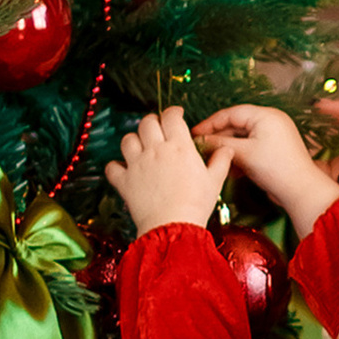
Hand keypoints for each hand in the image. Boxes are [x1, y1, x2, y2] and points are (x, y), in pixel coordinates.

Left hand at [103, 107, 234, 240]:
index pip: (171, 116)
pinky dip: (115, 166)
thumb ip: (220, 161)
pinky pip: (112, 167)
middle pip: (147, 122)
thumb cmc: (196, 204)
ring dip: (133, 140)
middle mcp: (155, 150)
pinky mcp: (124, 181)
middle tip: (158, 128)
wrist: (173, 226)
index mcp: (179, 146)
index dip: (173, 112)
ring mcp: (137, 164)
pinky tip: (123, 169)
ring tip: (140, 147)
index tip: (176, 115)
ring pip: (128, 139)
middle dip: (152, 122)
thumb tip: (226, 149)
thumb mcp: (215, 181)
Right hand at [186, 100, 338, 233]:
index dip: (210, 123)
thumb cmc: (275, 169)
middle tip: (200, 148)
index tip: (194, 133)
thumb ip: (219, 144)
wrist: (301, 191)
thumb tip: (199, 140)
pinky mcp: (274, 150)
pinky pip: (251, 147)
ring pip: (242, 138)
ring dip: (228, 149)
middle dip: (218, 138)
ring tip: (212, 159)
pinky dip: (239, 156)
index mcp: (265, 115)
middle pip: (236, 125)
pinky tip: (229, 169)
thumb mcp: (243, 154)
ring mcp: (274, 135)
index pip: (230, 113)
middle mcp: (271, 121)